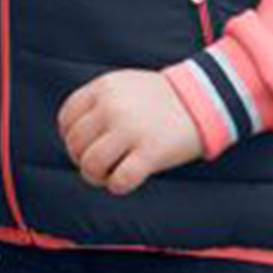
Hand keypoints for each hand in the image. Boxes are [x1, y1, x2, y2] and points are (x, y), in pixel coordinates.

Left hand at [57, 69, 203, 194]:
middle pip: (76, 145)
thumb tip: (71, 137)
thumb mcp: (124, 86)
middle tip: (100, 164)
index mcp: (104, 88)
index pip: (67, 120)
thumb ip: (97, 103)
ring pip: (91, 165)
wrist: (205, 100)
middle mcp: (113, 107)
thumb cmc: (161, 99)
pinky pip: (119, 181)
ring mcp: (131, 129)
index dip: (70, 138)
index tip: (85, 146)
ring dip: (96, 177)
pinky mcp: (151, 152)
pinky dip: (117, 186)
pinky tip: (126, 181)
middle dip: (83, 160)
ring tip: (110, 174)